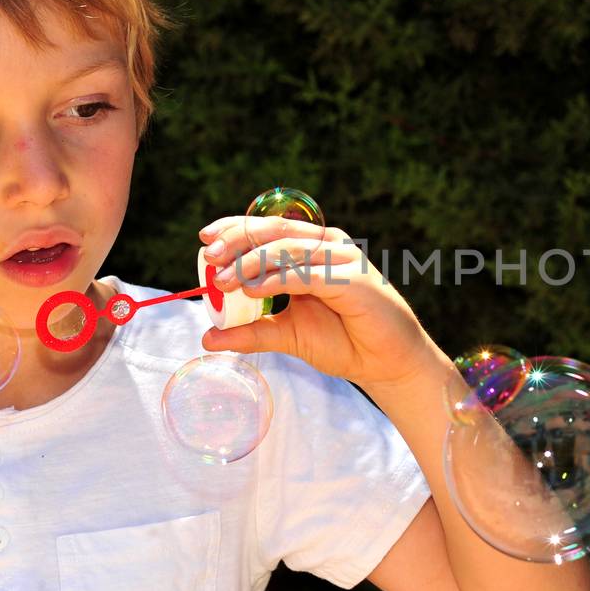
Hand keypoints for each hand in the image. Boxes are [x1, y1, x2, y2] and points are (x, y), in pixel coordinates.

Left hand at [195, 216, 437, 390]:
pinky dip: (276, 279)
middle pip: (275, 230)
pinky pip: (306, 274)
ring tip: (224, 280)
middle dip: (238, 239)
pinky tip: (252, 289)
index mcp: (313, 248)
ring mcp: (342, 259)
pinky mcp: (352, 278)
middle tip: (209, 256)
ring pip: (288, 247)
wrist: (385, 363)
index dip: (235, 227)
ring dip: (251, 261)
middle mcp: (327, 245)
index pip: (269, 227)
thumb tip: (208, 337)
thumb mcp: (286, 334)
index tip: (204, 239)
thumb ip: (251, 331)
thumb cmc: (343, 342)